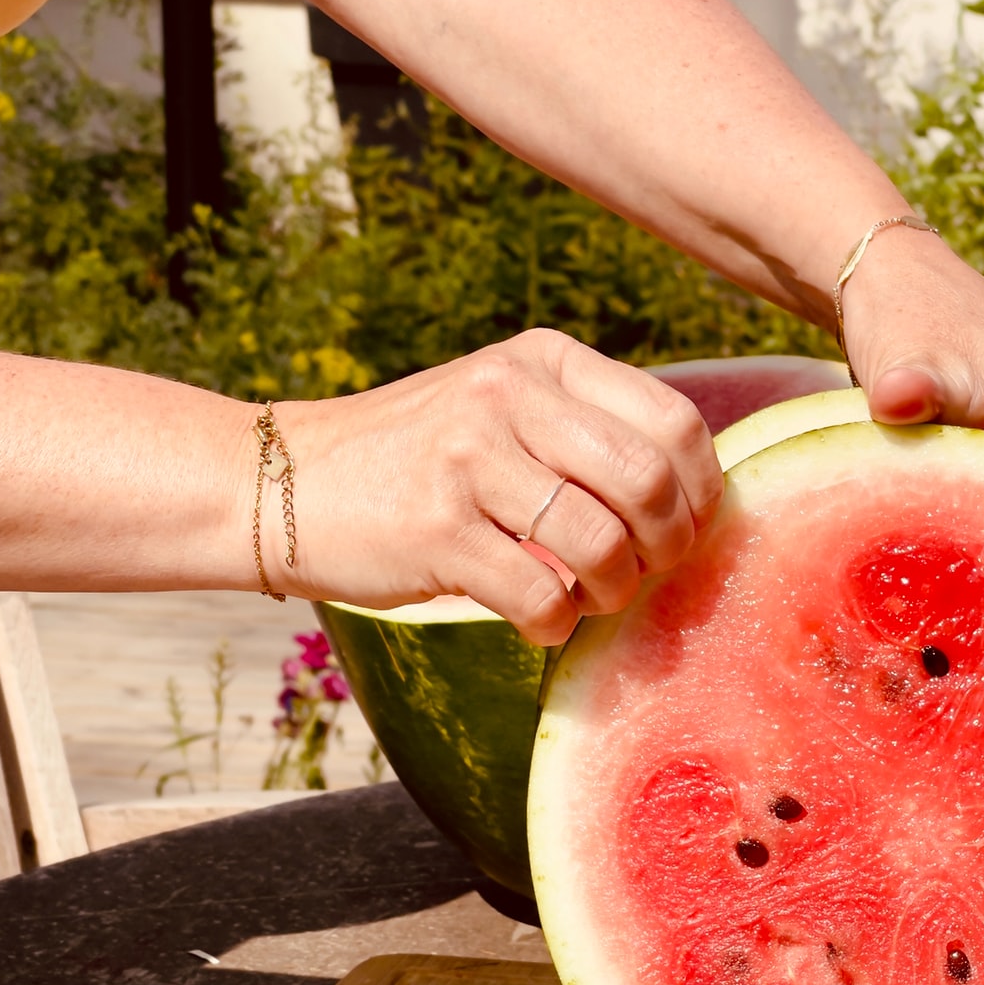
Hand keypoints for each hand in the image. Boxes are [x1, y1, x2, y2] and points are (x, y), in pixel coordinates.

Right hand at [277, 329, 721, 643]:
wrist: (282, 482)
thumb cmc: (422, 460)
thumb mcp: (506, 409)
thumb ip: (591, 432)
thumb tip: (697, 500)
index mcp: (545, 360)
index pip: (676, 423)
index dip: (701, 492)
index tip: (684, 528)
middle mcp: (510, 396)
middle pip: (650, 484)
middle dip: (668, 547)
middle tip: (645, 572)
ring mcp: (469, 459)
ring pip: (602, 544)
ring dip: (612, 592)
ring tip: (587, 597)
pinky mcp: (435, 529)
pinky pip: (540, 596)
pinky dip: (555, 624)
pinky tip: (538, 619)